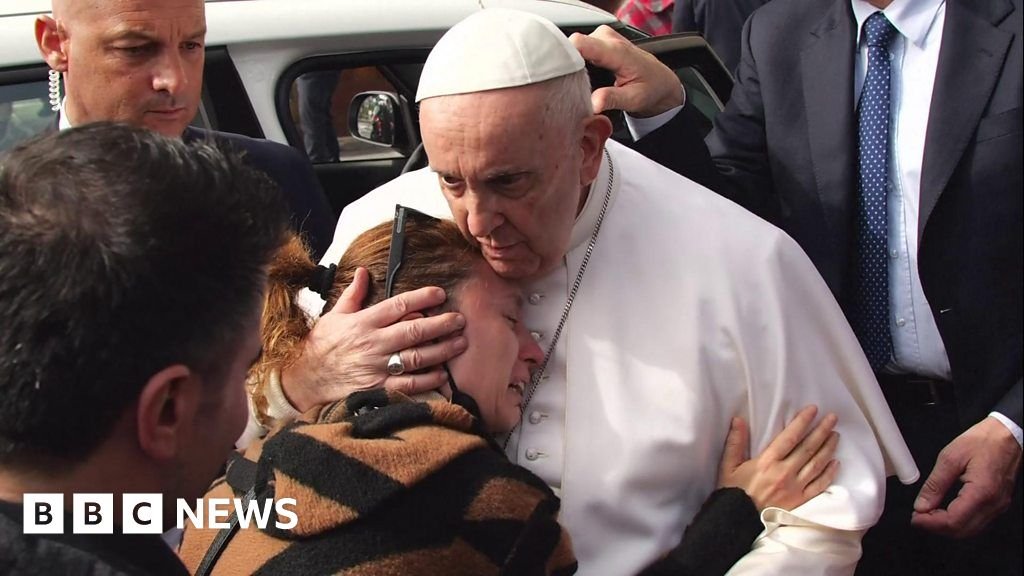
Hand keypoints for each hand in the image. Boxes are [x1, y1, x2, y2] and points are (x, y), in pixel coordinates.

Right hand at [281, 267, 467, 411]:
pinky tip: (442, 373)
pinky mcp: (379, 387)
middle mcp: (373, 343)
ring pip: (416, 357)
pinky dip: (428, 380)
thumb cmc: (322, 346)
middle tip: (460, 320)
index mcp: (364, 322)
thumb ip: (354, 294)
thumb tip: (364, 272)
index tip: (440, 294)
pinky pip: (408, 384)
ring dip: (442, 350)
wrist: (306, 378)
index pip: (399, 305)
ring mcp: (377, 367)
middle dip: (441, 324)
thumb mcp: (334, 315)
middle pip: (414, 331)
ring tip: (460, 343)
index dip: (423, 298)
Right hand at [569, 25, 683, 116]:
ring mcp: (602, 36)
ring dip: (572, 64)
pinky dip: (576, 62)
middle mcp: (608, 39)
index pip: (580, 43)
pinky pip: (578, 47)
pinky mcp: (598, 40)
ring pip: (573, 46)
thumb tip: (593, 103)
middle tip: (570, 85)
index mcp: (617, 51)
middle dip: (567, 65)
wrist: (660, 81)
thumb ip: (612, 99)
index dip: (565, 57)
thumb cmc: (649, 88)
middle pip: (572, 45)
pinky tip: (581, 75)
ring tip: (577, 82)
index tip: (560, 75)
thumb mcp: (633, 99)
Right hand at [718, 405, 840, 510]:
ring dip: (828, 448)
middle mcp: (785, 473)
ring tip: (835, 434)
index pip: (790, 437)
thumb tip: (739, 419)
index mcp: (767, 462)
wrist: (738, 521)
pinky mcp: (800, 500)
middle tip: (832, 417)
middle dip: (821, 430)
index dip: (802, 422)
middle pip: (808, 448)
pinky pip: (819, 485)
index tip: (813, 410)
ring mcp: (795, 488)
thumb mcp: (728, 465)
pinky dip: (829, 473)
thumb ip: (735, 442)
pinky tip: (836, 462)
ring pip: (817, 464)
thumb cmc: (733, 492)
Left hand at [911, 416, 1021, 537]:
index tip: (915, 518)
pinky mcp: (998, 503)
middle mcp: (993, 504)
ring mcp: (998, 506)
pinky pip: (978, 522)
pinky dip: (959, 522)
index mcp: (981, 492)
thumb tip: (922, 505)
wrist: (1007, 435)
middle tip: (918, 517)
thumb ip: (935, 484)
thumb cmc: (983, 441)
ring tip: (928, 514)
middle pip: (961, 530)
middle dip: (936, 527)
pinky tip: (945, 512)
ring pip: (970, 530)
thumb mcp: (950, 457)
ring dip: (947, 526)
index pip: (953, 521)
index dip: (930, 523)